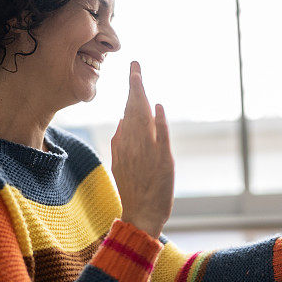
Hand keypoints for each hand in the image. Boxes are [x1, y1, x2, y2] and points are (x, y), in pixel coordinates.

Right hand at [110, 61, 174, 238]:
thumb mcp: (120, 165)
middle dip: (135, 86)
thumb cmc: (133, 191)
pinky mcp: (163, 162)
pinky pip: (160, 138)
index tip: (133, 72)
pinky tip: (158, 107)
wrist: (141, 216)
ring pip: (143, 120)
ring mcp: (147, 153)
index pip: (127, 111)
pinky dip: (159, 122)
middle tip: (135, 64)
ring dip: (142, 98)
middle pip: (134, 110)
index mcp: (124, 145)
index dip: (131, 91)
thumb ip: (119, 143)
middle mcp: (134, 146)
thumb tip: (120, 121)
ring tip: (139, 77)